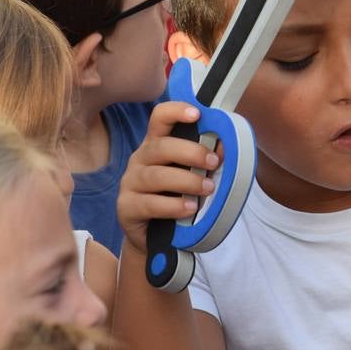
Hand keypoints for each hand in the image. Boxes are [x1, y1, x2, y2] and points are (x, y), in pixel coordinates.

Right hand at [116, 101, 220, 255]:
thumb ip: (204, 162)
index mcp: (156, 144)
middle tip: (213, 163)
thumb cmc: (175, 198)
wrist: (153, 238)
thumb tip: (224, 148)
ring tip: (207, 188)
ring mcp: (130, 183)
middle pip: (160, 146)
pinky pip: (149, 203)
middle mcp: (140, 159)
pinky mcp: (126, 207)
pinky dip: (173, 205)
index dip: (176, 111)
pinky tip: (190, 208)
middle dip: (190, 152)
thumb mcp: (191, 176)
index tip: (197, 114)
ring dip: (186, 181)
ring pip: (156, 176)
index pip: (160, 118)